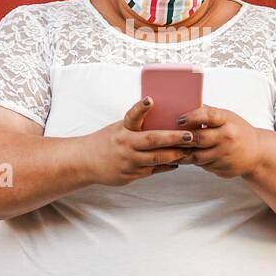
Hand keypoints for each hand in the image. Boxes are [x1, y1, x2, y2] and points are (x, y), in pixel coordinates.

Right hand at [78, 96, 197, 185]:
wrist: (85, 162)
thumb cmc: (106, 141)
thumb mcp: (118, 128)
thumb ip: (137, 125)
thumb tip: (159, 115)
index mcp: (122, 130)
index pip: (132, 116)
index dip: (141, 108)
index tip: (150, 100)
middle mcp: (125, 145)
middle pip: (152, 141)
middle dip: (173, 138)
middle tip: (189, 135)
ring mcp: (129, 162)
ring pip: (156, 159)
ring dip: (175, 154)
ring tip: (190, 149)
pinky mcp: (131, 175)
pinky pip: (153, 170)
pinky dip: (167, 165)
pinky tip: (178, 161)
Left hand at [175, 105, 264, 177]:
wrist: (257, 153)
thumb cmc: (237, 131)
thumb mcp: (226, 117)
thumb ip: (207, 114)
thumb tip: (181, 106)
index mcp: (228, 121)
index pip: (208, 116)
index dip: (192, 117)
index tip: (179, 120)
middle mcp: (228, 138)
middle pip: (199, 138)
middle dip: (181, 138)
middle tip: (165, 137)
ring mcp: (226, 155)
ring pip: (197, 156)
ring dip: (182, 153)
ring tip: (168, 149)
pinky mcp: (223, 169)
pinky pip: (202, 166)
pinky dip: (192, 162)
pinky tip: (183, 158)